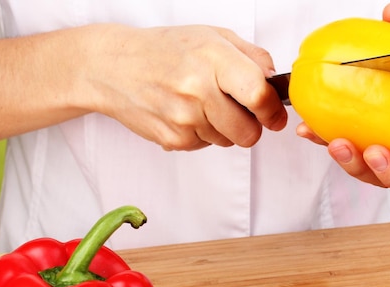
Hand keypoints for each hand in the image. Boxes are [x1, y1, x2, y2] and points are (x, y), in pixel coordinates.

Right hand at [88, 24, 287, 149]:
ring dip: (225, 128)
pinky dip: (203, 133)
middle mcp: (198, 90)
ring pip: (229, 141)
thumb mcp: (213, 37)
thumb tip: (276, 82)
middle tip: (239, 110)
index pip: (258, 95)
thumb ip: (252, 57)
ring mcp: (184, 118)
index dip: (272, 110)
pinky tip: (187, 112)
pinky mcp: (173, 139)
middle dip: (251, 125)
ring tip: (203, 104)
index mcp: (213, 59)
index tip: (274, 113)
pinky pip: (206, 145)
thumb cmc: (165, 50)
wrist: (113, 67)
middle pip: (248, 132)